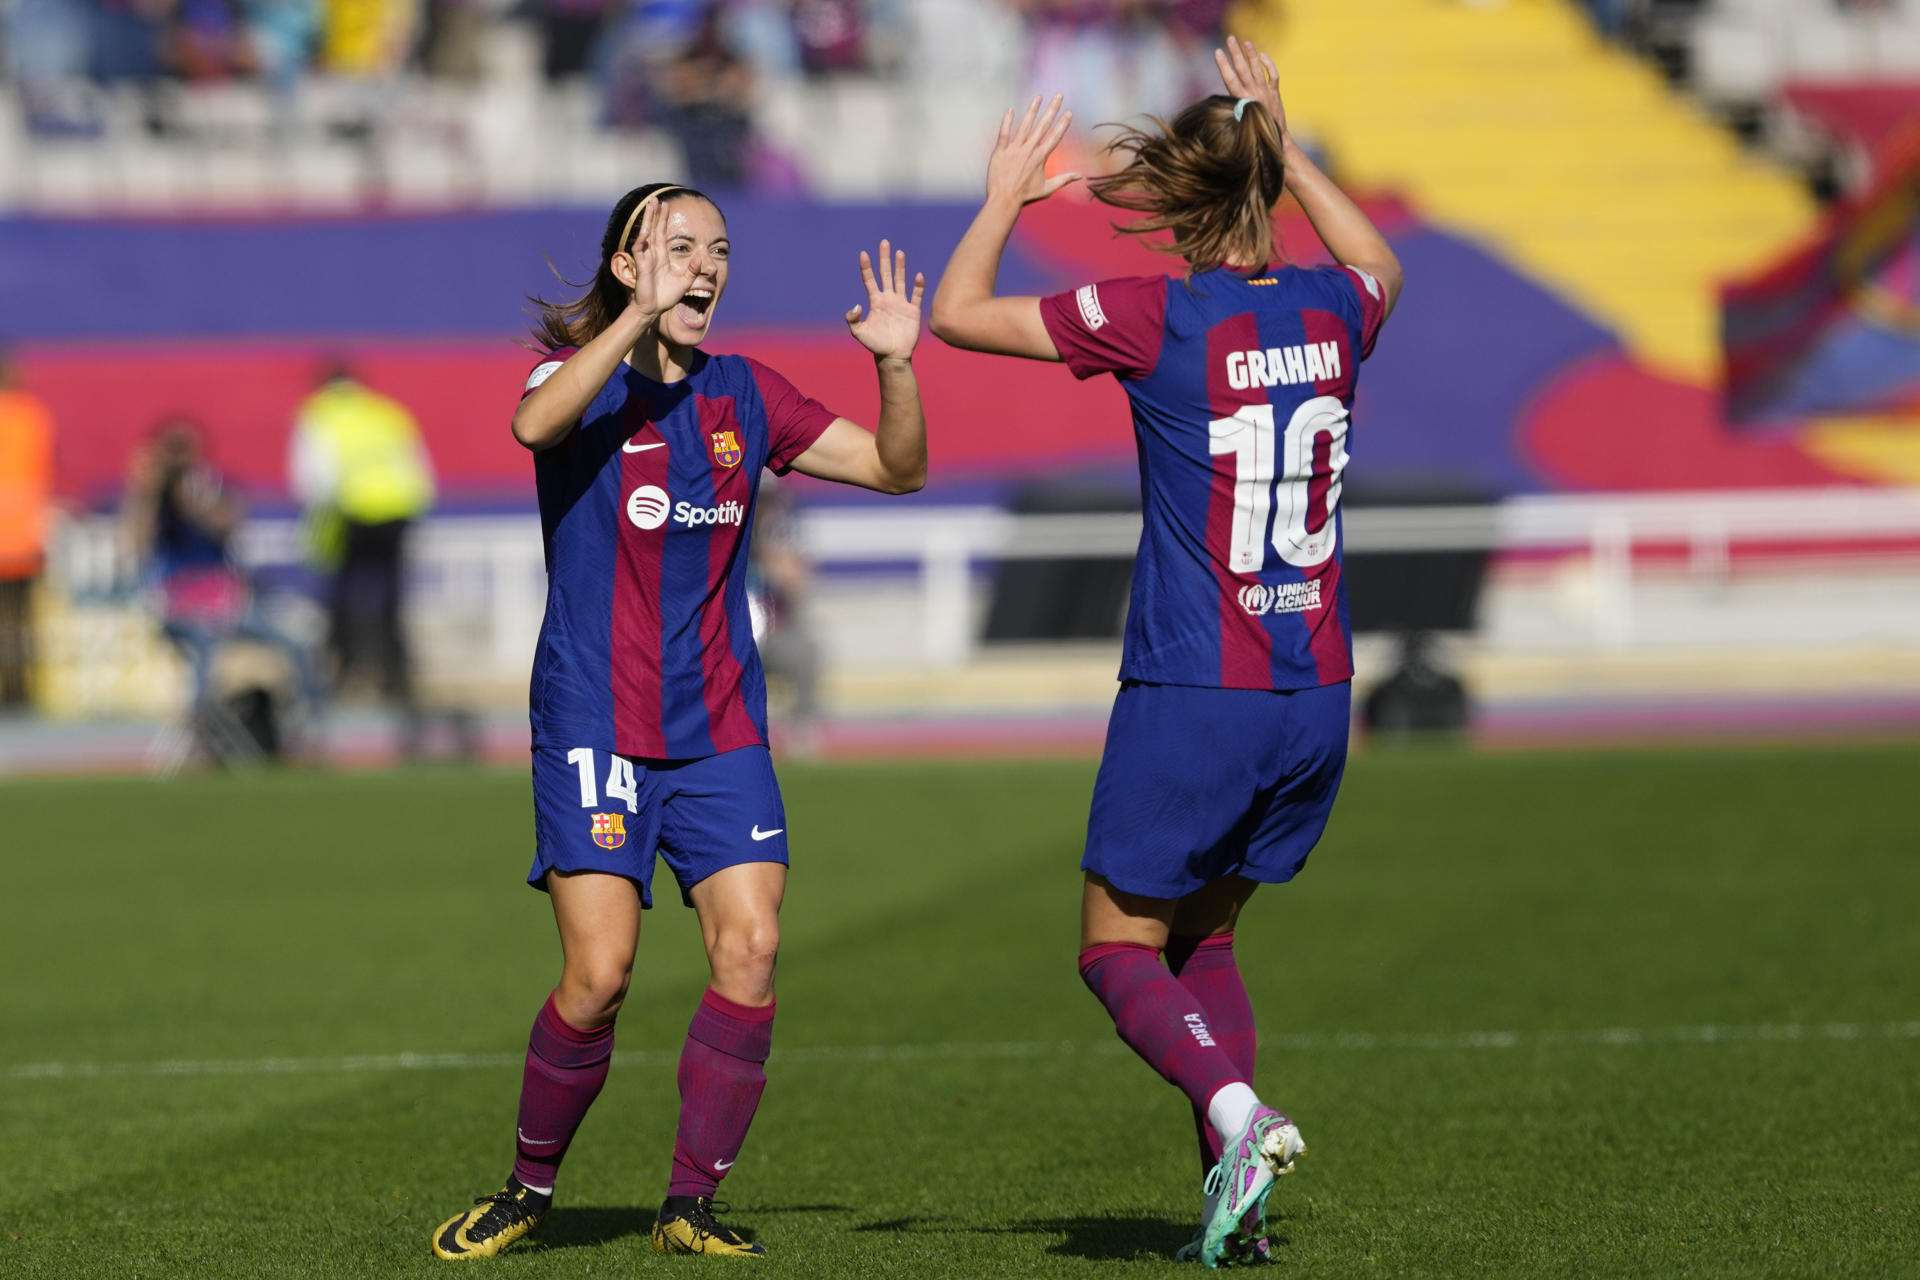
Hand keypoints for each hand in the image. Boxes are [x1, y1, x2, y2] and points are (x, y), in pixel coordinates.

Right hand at [621, 196, 689, 321]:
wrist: (654, 309)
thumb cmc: (667, 296)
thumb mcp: (685, 282)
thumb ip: (693, 270)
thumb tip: (701, 257)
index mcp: (662, 256)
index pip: (663, 233)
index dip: (664, 220)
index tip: (666, 205)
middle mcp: (653, 254)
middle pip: (654, 229)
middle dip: (655, 214)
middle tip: (656, 199)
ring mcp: (646, 259)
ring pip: (646, 234)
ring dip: (648, 220)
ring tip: (650, 205)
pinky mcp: (641, 266)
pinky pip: (640, 250)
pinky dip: (642, 241)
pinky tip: (646, 231)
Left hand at [845, 239, 924, 361]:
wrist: (893, 356)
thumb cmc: (875, 345)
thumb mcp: (859, 333)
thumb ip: (853, 319)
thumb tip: (857, 305)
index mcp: (875, 301)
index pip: (870, 280)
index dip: (866, 267)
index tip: (863, 253)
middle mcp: (888, 299)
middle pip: (886, 274)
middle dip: (884, 259)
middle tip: (884, 242)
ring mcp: (901, 303)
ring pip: (901, 280)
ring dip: (900, 267)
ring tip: (899, 252)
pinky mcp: (913, 311)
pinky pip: (916, 295)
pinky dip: (918, 286)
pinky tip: (918, 275)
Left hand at [986, 95, 1079, 206]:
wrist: (1004, 200)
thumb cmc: (1026, 196)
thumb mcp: (1047, 189)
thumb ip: (1064, 179)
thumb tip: (1080, 176)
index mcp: (1040, 157)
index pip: (1055, 137)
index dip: (1062, 124)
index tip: (1069, 112)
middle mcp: (1029, 150)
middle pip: (1043, 126)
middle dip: (1052, 109)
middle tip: (1058, 96)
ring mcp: (1014, 149)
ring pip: (1025, 125)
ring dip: (1032, 110)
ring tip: (1038, 97)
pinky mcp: (1001, 151)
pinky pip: (1004, 133)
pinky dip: (1007, 122)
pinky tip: (1010, 110)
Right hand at [1214, 34, 1285, 138]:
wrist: (1275, 139)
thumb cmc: (1254, 134)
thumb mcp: (1240, 123)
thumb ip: (1234, 109)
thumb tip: (1223, 102)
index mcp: (1242, 100)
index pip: (1230, 78)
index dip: (1223, 65)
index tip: (1217, 52)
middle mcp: (1253, 93)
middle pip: (1242, 68)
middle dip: (1235, 52)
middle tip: (1230, 38)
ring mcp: (1265, 91)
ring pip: (1257, 68)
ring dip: (1250, 54)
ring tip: (1245, 42)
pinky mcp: (1275, 93)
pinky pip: (1273, 74)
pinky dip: (1268, 64)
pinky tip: (1262, 55)